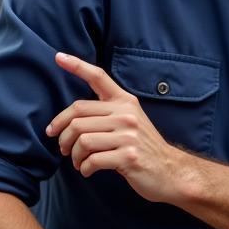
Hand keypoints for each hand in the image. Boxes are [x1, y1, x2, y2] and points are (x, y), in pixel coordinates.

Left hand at [47, 52, 194, 203]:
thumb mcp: (131, 120)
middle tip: (62, 146)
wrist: (170, 171)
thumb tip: (72, 118)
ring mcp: (128, 136)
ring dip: (73, 154)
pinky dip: (85, 168)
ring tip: (77, 161)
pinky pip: (93, 160)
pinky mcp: (128, 157)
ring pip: (82, 140)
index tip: (59, 57)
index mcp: (125, 102)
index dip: (77, 66)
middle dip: (62, 134)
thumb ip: (108, 112)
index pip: (99, 77)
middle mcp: (126, 115)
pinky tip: (87, 170)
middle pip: (78, 116)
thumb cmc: (143, 146)